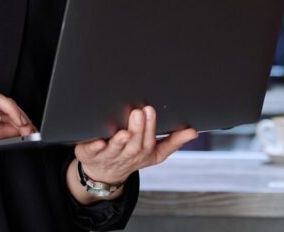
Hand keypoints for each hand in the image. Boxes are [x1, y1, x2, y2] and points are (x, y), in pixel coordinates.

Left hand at [73, 106, 197, 184]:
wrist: (105, 174)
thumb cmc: (132, 156)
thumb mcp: (155, 152)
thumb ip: (174, 141)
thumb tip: (194, 132)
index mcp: (143, 152)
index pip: (149, 140)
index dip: (150, 127)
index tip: (150, 110)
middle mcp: (126, 155)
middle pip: (133, 144)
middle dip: (137, 129)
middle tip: (137, 112)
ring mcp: (108, 156)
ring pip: (114, 149)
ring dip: (119, 141)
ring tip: (123, 131)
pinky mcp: (89, 154)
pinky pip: (92, 152)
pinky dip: (94, 147)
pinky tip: (98, 140)